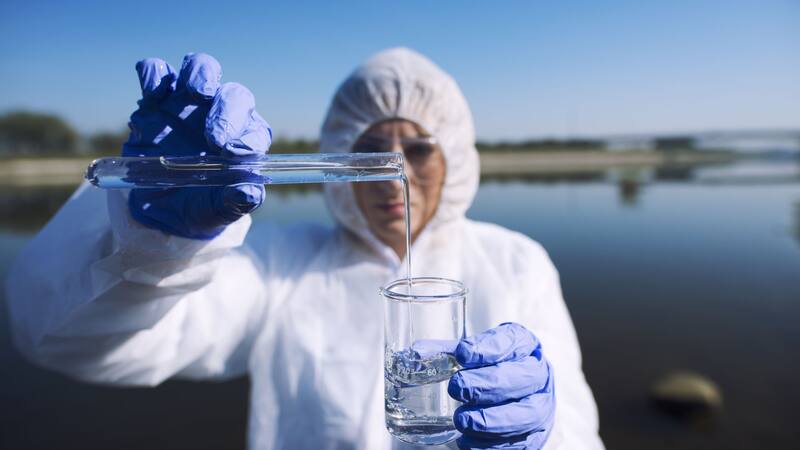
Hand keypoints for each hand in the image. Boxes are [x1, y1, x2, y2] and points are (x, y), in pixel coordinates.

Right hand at [123, 53, 271, 238]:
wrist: (157, 207)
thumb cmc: (198, 205)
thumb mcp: (216, 210)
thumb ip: (234, 202)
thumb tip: (249, 192)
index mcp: (243, 141)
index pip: (256, 131)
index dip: (248, 139)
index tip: (235, 155)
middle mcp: (221, 116)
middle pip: (235, 95)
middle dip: (228, 111)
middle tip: (215, 139)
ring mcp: (188, 103)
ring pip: (202, 68)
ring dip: (202, 74)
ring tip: (197, 92)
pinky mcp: (155, 100)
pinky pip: (156, 72)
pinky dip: (155, 74)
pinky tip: (153, 95)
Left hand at [448, 323, 554, 449]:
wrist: (519, 391)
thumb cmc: (493, 367)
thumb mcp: (473, 353)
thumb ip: (447, 352)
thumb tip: (417, 353)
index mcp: (524, 345)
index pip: (513, 341)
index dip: (488, 348)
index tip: (462, 353)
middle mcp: (539, 374)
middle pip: (523, 378)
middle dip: (487, 385)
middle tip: (456, 388)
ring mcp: (542, 406)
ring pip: (527, 414)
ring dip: (491, 419)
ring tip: (461, 419)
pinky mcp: (536, 435)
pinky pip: (521, 444)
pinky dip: (492, 445)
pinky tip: (468, 441)